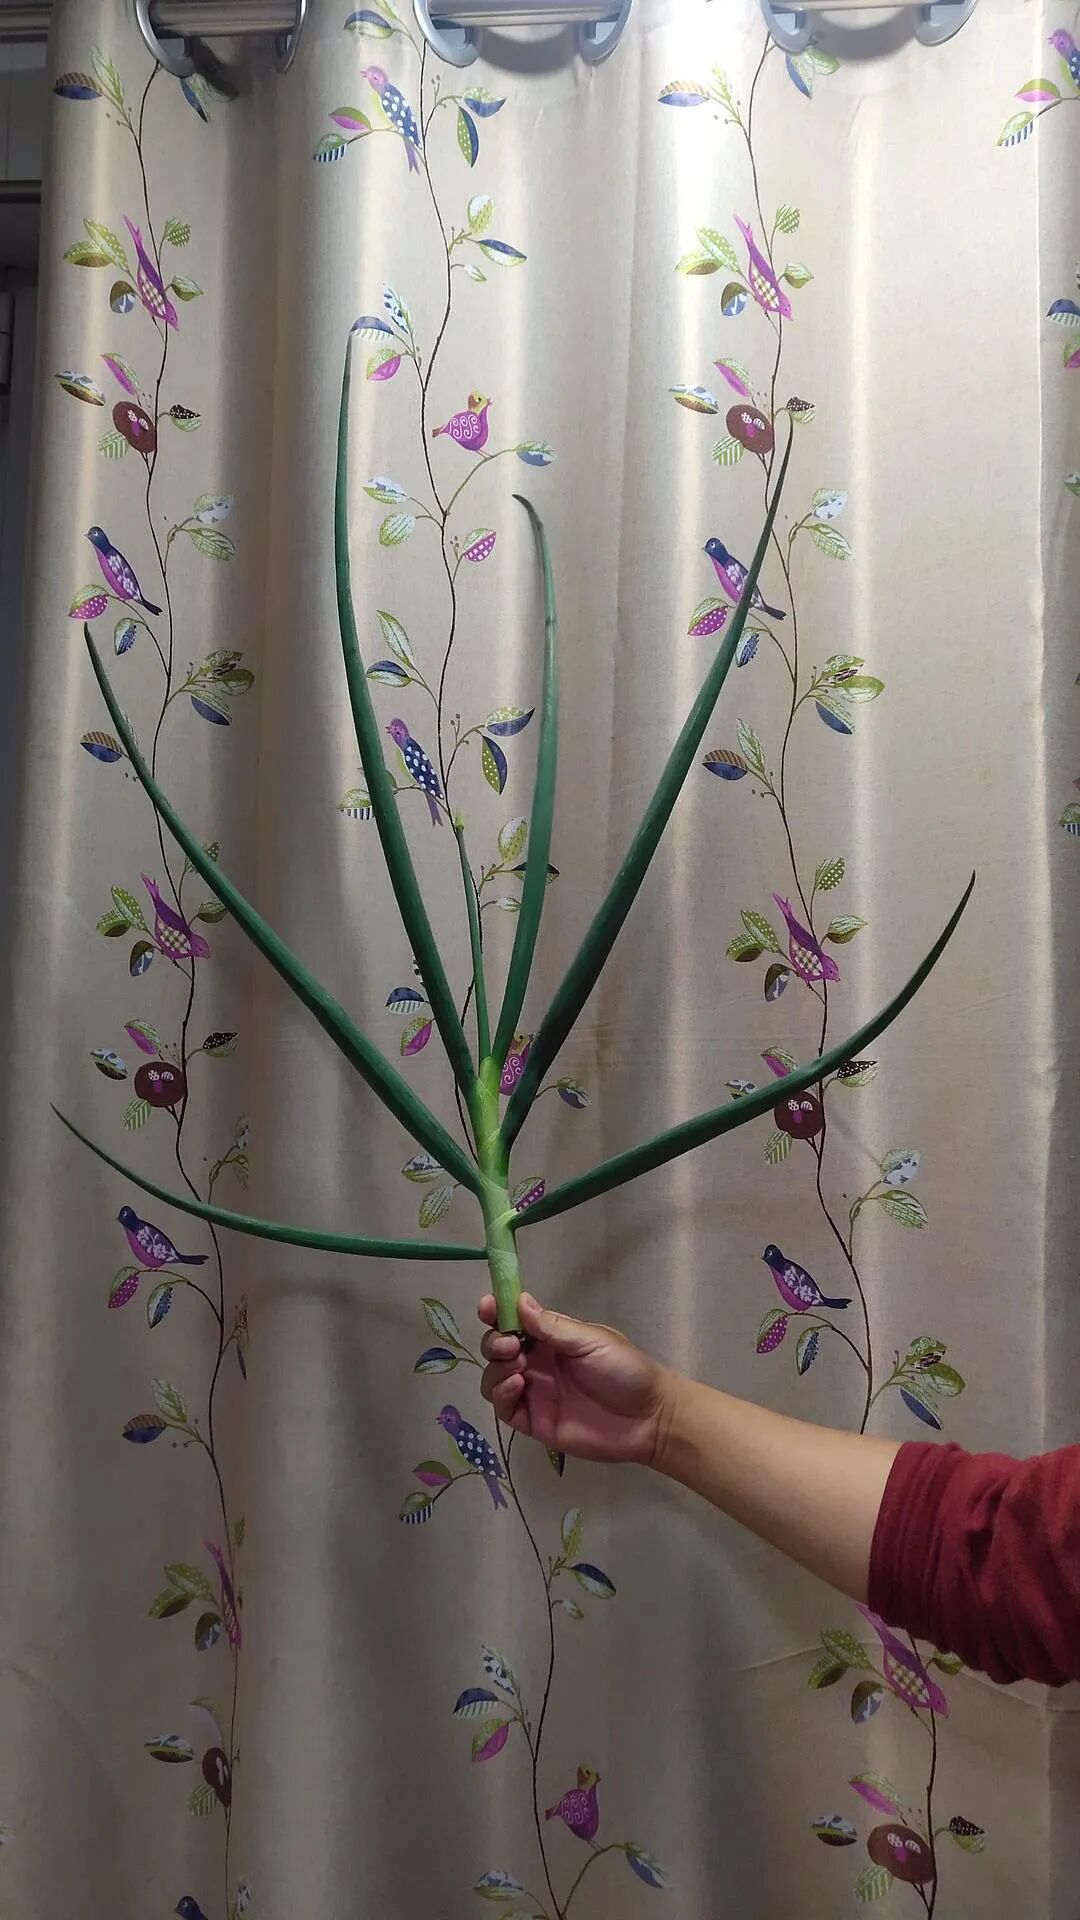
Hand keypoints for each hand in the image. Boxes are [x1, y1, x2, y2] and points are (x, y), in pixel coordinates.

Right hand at [478, 1292, 671, 1466]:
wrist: (648, 1418)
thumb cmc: (625, 1370)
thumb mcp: (591, 1340)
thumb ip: (552, 1326)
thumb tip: (519, 1300)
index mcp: (551, 1338)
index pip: (514, 1321)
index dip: (496, 1313)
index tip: (487, 1307)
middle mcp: (537, 1362)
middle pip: (496, 1348)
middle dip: (494, 1342)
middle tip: (510, 1345)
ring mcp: (534, 1392)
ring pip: (493, 1378)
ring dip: (495, 1369)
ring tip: (517, 1367)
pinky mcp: (534, 1421)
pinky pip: (504, 1408)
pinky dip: (501, 1395)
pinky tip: (517, 1385)